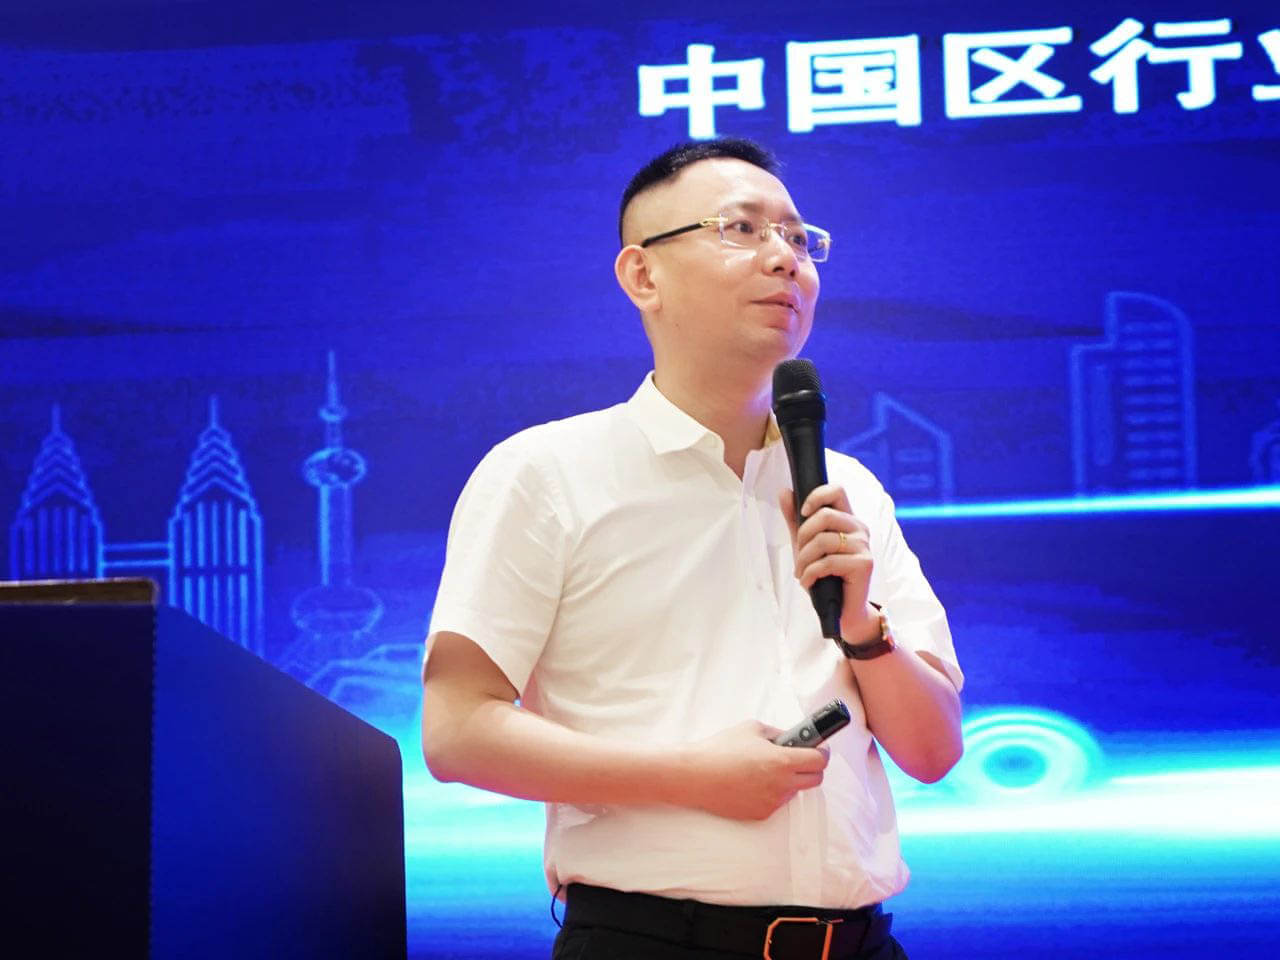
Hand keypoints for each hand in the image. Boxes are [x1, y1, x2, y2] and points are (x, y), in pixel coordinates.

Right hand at [677, 720, 828, 820]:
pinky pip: (777, 801)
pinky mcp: (761, 814)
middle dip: (811, 767)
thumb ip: (777, 733)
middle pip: (815, 780)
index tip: (819, 748)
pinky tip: (752, 782)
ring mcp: (772, 802)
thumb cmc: (721, 748)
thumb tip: (792, 738)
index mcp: (782, 761)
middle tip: (799, 758)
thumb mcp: (752, 729)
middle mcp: (781, 785)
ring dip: (790, 780)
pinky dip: (772, 791)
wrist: (696, 776)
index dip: (822, 752)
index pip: (820, 761)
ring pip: (794, 791)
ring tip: (765, 769)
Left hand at [779, 484, 879, 644]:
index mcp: (847, 519)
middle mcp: (859, 529)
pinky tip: (807, 582)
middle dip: (803, 536)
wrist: (843, 611)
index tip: (803, 512)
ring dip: (804, 559)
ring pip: (823, 540)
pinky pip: (828, 562)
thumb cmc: (826, 576)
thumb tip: (784, 491)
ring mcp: (864, 546)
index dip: (817, 496)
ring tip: (801, 572)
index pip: (837, 490)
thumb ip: (796, 519)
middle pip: (825, 515)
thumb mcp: (805, 545)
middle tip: (799, 555)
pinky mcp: (864, 564)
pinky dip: (810, 574)